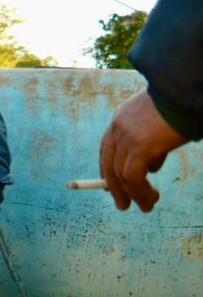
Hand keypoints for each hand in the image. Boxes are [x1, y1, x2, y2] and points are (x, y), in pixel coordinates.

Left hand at [99, 89, 188, 211]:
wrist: (188, 89)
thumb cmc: (181, 103)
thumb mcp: (160, 120)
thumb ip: (151, 139)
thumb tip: (151, 165)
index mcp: (121, 117)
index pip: (107, 147)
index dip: (109, 168)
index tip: (113, 183)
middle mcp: (118, 127)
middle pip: (109, 163)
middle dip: (114, 187)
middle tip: (122, 204)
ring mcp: (127, 137)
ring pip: (121, 175)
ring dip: (133, 194)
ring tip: (146, 207)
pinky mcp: (139, 147)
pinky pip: (133, 177)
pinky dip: (141, 192)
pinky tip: (151, 199)